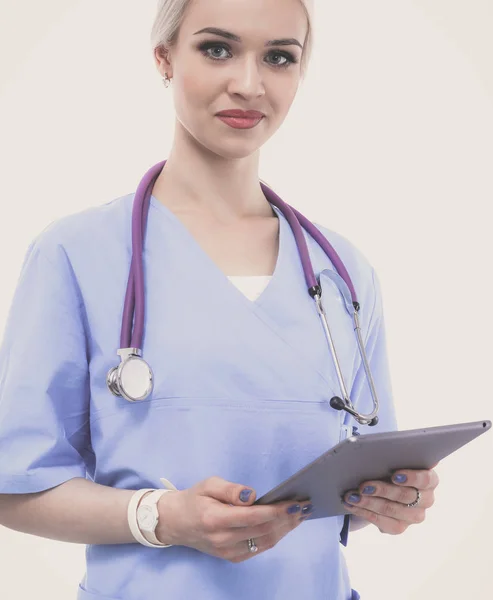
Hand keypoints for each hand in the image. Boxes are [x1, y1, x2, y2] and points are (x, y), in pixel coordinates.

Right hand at [155, 476, 312, 561]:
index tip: (295, 502)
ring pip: (264, 542)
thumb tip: (253, 495)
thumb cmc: (194, 499)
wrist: (176, 523)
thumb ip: (230, 489)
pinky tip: (285, 525)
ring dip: (286, 529)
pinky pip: (258, 548)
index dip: (277, 511)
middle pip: (263, 531)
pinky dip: (275, 537)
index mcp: (215, 519)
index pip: (253, 517)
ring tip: (300, 515)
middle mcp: (222, 539)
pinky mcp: (231, 557)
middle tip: (305, 506)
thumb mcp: (208, 484)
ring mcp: (227, 552)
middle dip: (287, 519)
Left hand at [342, 466, 438, 534]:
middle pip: (406, 496)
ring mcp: (414, 515)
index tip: (394, 475)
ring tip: (351, 496)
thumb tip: (375, 454)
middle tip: (363, 486)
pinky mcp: (400, 527)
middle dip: (382, 490)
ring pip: (392, 510)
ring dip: (369, 502)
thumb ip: (392, 457)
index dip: (412, 477)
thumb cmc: (388, 466)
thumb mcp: (392, 460)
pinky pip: (383, 522)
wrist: (381, 484)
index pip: (426, 479)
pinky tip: (351, 505)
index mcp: (430, 479)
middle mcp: (426, 499)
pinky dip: (364, 512)